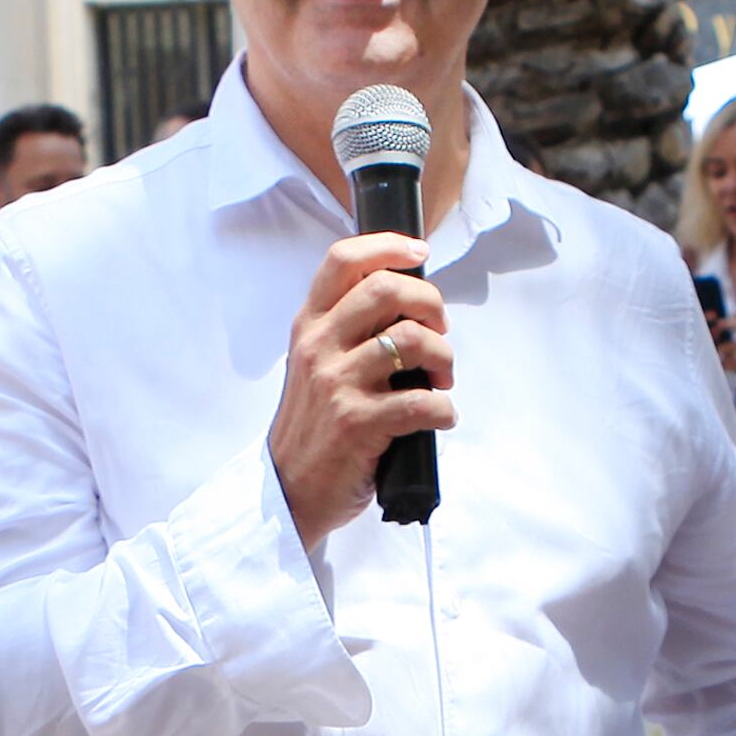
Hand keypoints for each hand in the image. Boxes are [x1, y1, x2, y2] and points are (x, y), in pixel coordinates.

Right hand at [267, 233, 454, 547]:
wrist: (291, 489)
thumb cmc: (315, 426)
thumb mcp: (316, 366)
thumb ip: (349, 332)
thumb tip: (408, 306)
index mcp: (309, 325)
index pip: (343, 260)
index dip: (388, 246)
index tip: (420, 254)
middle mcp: (318, 346)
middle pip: (385, 289)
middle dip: (431, 304)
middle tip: (442, 331)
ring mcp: (336, 383)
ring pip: (409, 341)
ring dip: (444, 359)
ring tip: (443, 381)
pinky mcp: (357, 423)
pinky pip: (420, 402)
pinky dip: (444, 410)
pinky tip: (441, 417)